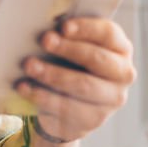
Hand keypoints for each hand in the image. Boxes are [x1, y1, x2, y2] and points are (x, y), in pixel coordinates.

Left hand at [16, 17, 135, 143]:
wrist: (71, 107)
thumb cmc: (70, 66)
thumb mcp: (72, 49)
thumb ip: (67, 37)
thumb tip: (46, 26)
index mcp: (121, 49)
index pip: (109, 34)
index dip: (86, 28)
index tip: (63, 26)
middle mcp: (123, 74)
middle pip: (97, 59)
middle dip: (69, 49)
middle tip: (45, 40)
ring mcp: (111, 100)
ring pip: (82, 86)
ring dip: (53, 74)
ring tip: (29, 65)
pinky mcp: (93, 120)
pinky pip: (67, 109)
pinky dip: (43, 96)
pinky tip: (24, 87)